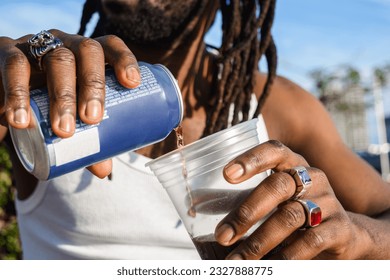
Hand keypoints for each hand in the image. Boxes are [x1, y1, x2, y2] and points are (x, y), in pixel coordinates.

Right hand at [0, 29, 140, 177]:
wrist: (6, 95)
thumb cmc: (48, 104)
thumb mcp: (69, 118)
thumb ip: (87, 140)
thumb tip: (104, 171)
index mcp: (88, 56)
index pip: (111, 46)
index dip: (125, 59)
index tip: (133, 83)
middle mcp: (66, 45)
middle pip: (87, 52)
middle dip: (93, 85)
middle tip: (93, 120)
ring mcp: (38, 46)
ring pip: (56, 58)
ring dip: (62, 95)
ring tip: (64, 130)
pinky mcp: (7, 53)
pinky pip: (14, 66)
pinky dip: (17, 93)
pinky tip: (20, 120)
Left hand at [216, 140, 362, 258]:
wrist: (345, 234)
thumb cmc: (298, 211)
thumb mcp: (279, 199)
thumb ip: (251, 199)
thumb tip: (202, 216)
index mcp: (293, 164)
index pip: (273, 151)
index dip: (250, 159)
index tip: (227, 175)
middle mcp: (312, 177)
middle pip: (277, 187)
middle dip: (246, 213)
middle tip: (223, 235)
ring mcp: (328, 201)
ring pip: (289, 216)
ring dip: (259, 241)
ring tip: (238, 260)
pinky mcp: (339, 227)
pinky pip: (311, 239)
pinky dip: (288, 255)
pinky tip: (272, 265)